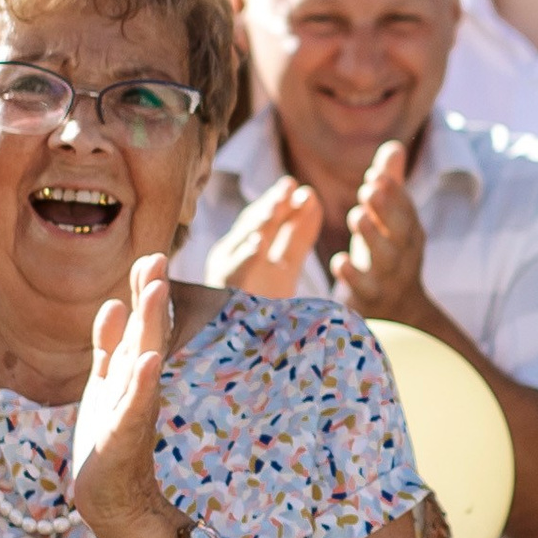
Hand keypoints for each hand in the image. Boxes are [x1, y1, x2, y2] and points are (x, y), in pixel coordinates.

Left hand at [71, 252, 176, 537]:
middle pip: (146, 332)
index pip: (139, 321)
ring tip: (153, 293)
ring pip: (142, 360)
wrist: (109, 494)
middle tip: (157, 257)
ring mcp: (134, 408)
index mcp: (131, 369)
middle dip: (151, 296)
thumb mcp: (106, 383)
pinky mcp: (123, 436)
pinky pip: (133, 405)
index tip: (149, 253)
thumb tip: (115, 302)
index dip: (143, 289)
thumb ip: (110, 346)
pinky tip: (146, 360)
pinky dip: (140, 383)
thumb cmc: (109, 437)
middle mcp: (138, 384)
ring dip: (149, 327)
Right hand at [205, 176, 324, 296]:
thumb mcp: (286, 265)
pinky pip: (234, 272)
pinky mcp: (225, 290)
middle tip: (289, 186)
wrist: (248, 351)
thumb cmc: (265, 307)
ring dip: (259, 222)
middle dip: (271, 205)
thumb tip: (312, 197)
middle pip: (253, 225)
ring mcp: (226, 272)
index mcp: (247, 249)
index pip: (263, 219)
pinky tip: (258, 245)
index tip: (298, 188)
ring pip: (242, 242)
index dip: (279, 202)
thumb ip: (299, 234)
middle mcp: (233, 256)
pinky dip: (245, 257)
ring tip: (277, 205)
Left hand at [335, 142, 428, 323]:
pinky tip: (339, 261)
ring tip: (356, 216)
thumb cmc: (388, 257)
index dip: (394, 193)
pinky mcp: (370, 303)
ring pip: (384, 260)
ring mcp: (388, 281)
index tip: (376, 174)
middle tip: (367, 190)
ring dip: (371, 237)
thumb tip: (393, 146)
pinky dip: (353, 276)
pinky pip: (363, 290)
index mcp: (409, 235)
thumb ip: (391, 187)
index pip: (406, 211)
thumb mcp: (390, 224)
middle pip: (399, 233)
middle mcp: (403, 257)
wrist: (400, 317)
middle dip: (386, 210)